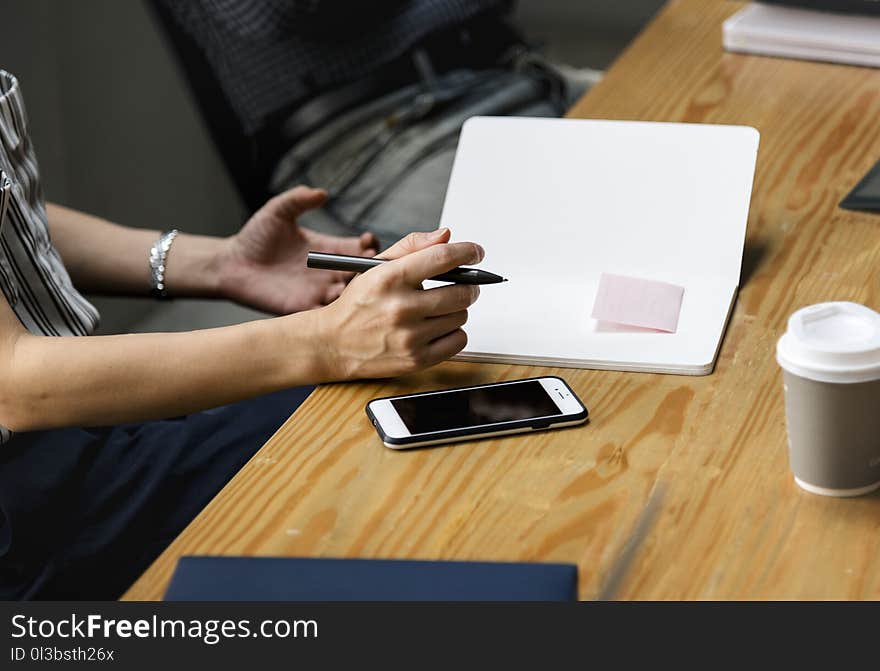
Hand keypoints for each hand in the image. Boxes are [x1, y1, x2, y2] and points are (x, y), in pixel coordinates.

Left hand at [217, 186, 377, 313]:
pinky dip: (338, 311)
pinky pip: (329, 314)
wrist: (232, 265)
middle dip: (370, 270)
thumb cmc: (255, 237)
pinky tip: (340, 302)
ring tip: (354, 283)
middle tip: (369, 265)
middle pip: (361, 273)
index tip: (369, 241)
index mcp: (327, 248)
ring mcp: (318, 291)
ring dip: (357, 292)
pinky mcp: (305, 308)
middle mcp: (327, 271)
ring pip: (350, 296)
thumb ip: (298, 200)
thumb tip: (321, 193)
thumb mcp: (277, 212)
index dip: (370, 246)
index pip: (359, 248)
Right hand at [311, 228, 483, 379]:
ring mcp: (409, 337)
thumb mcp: (377, 267)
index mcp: (390, 278)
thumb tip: (447, 236)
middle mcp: (400, 307)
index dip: (467, 252)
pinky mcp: (416, 360)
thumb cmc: (358, 303)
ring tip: (438, 309)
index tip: (476, 252)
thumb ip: (412, 246)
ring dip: (456, 310)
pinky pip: (458, 341)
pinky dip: (454, 332)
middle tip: (463, 285)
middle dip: (469, 286)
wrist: (332, 344)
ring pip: (461, 316)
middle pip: (461, 292)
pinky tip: (438, 328)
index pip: (442, 258)